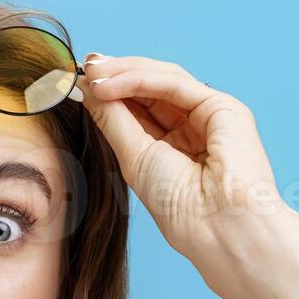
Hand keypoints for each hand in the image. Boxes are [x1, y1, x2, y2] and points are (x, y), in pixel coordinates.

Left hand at [81, 55, 298, 298]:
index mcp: (176, 144)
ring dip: (123, 72)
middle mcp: (195, 126)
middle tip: (82, 69)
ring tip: (91, 73)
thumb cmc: (182, 208)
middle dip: (115, 75)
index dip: (110, 92)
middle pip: (151, 87)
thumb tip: (88, 87)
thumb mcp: (134, 158)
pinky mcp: (223, 107)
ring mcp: (210, 114)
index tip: (76, 82)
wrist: (219, 229)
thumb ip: (113, 120)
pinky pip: (175, 83)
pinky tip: (110, 83)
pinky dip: (140, 79)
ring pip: (162, 78)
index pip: (140, 106)